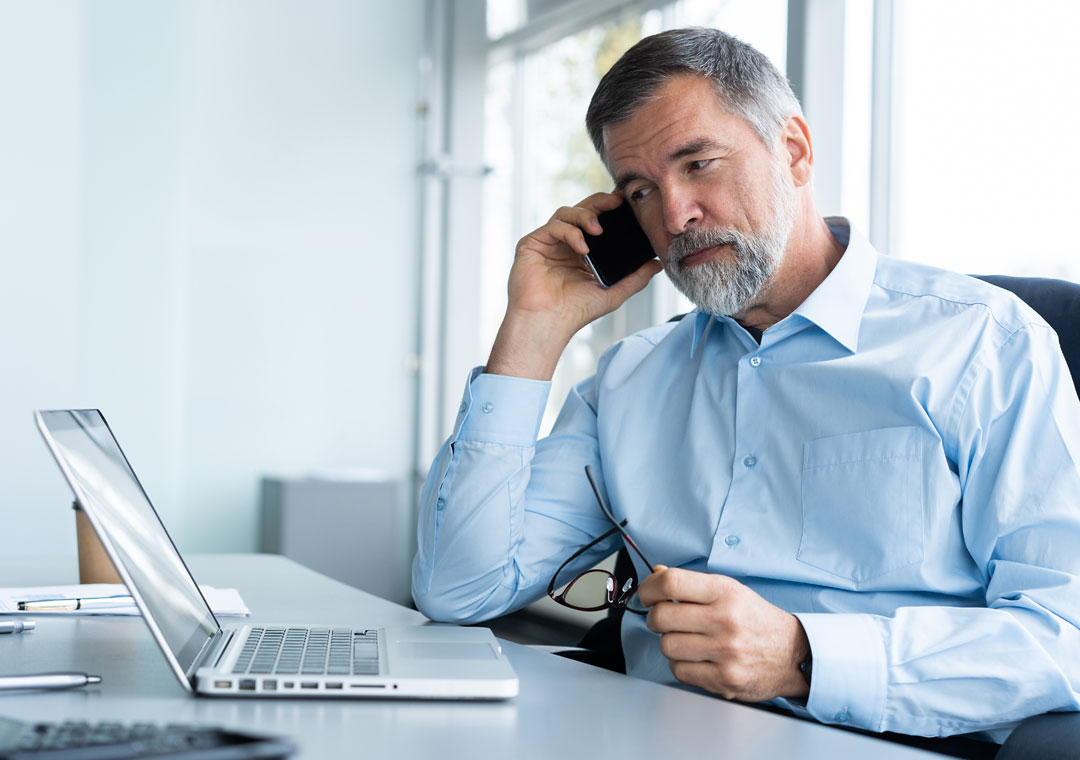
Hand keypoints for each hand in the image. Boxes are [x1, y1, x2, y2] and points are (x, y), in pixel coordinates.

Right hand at [485, 192, 662, 379]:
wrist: (548, 322)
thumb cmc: (576, 312)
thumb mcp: (613, 292)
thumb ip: (636, 278)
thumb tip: (659, 264)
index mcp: (582, 251)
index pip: (598, 220)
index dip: (610, 208)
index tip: (627, 203)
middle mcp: (564, 243)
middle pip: (582, 209)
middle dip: (600, 202)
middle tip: (617, 202)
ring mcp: (548, 242)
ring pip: (566, 212)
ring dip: (585, 216)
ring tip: (598, 230)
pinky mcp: (532, 243)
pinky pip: (553, 226)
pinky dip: (570, 232)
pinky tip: (582, 247)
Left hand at [637, 566, 810, 702]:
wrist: (792, 654)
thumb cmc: (756, 620)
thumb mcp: (730, 591)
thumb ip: (692, 584)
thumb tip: (656, 573)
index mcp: (725, 592)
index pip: (671, 582)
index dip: (649, 588)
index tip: (646, 594)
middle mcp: (725, 620)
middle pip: (661, 616)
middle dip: (655, 618)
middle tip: (664, 620)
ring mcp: (725, 652)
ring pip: (667, 646)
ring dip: (669, 643)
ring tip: (685, 640)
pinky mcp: (724, 679)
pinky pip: (679, 671)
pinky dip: (681, 665)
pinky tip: (696, 658)